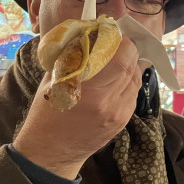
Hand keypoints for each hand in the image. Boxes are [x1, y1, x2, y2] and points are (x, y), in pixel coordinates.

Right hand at [14, 38, 143, 179]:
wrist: (52, 151)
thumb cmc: (47, 112)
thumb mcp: (53, 80)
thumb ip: (74, 57)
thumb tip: (90, 35)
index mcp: (90, 91)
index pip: (121, 58)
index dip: (121, 41)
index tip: (112, 33)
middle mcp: (109, 102)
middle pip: (131, 66)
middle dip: (126, 50)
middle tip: (115, 42)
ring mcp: (120, 113)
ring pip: (136, 79)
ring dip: (129, 65)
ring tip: (115, 59)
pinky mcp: (124, 120)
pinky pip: (133, 93)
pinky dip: (128, 80)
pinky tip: (116, 78)